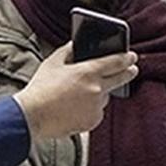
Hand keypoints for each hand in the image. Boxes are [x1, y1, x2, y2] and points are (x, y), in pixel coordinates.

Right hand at [14, 43, 138, 139]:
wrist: (33, 116)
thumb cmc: (40, 88)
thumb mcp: (53, 62)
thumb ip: (68, 50)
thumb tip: (76, 44)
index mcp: (88, 72)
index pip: (116, 62)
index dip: (127, 58)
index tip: (132, 56)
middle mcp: (97, 89)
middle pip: (120, 79)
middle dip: (128, 72)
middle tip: (132, 69)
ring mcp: (96, 107)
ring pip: (105, 96)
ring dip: (99, 93)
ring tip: (79, 94)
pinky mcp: (92, 121)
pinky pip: (96, 111)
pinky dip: (90, 109)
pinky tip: (75, 107)